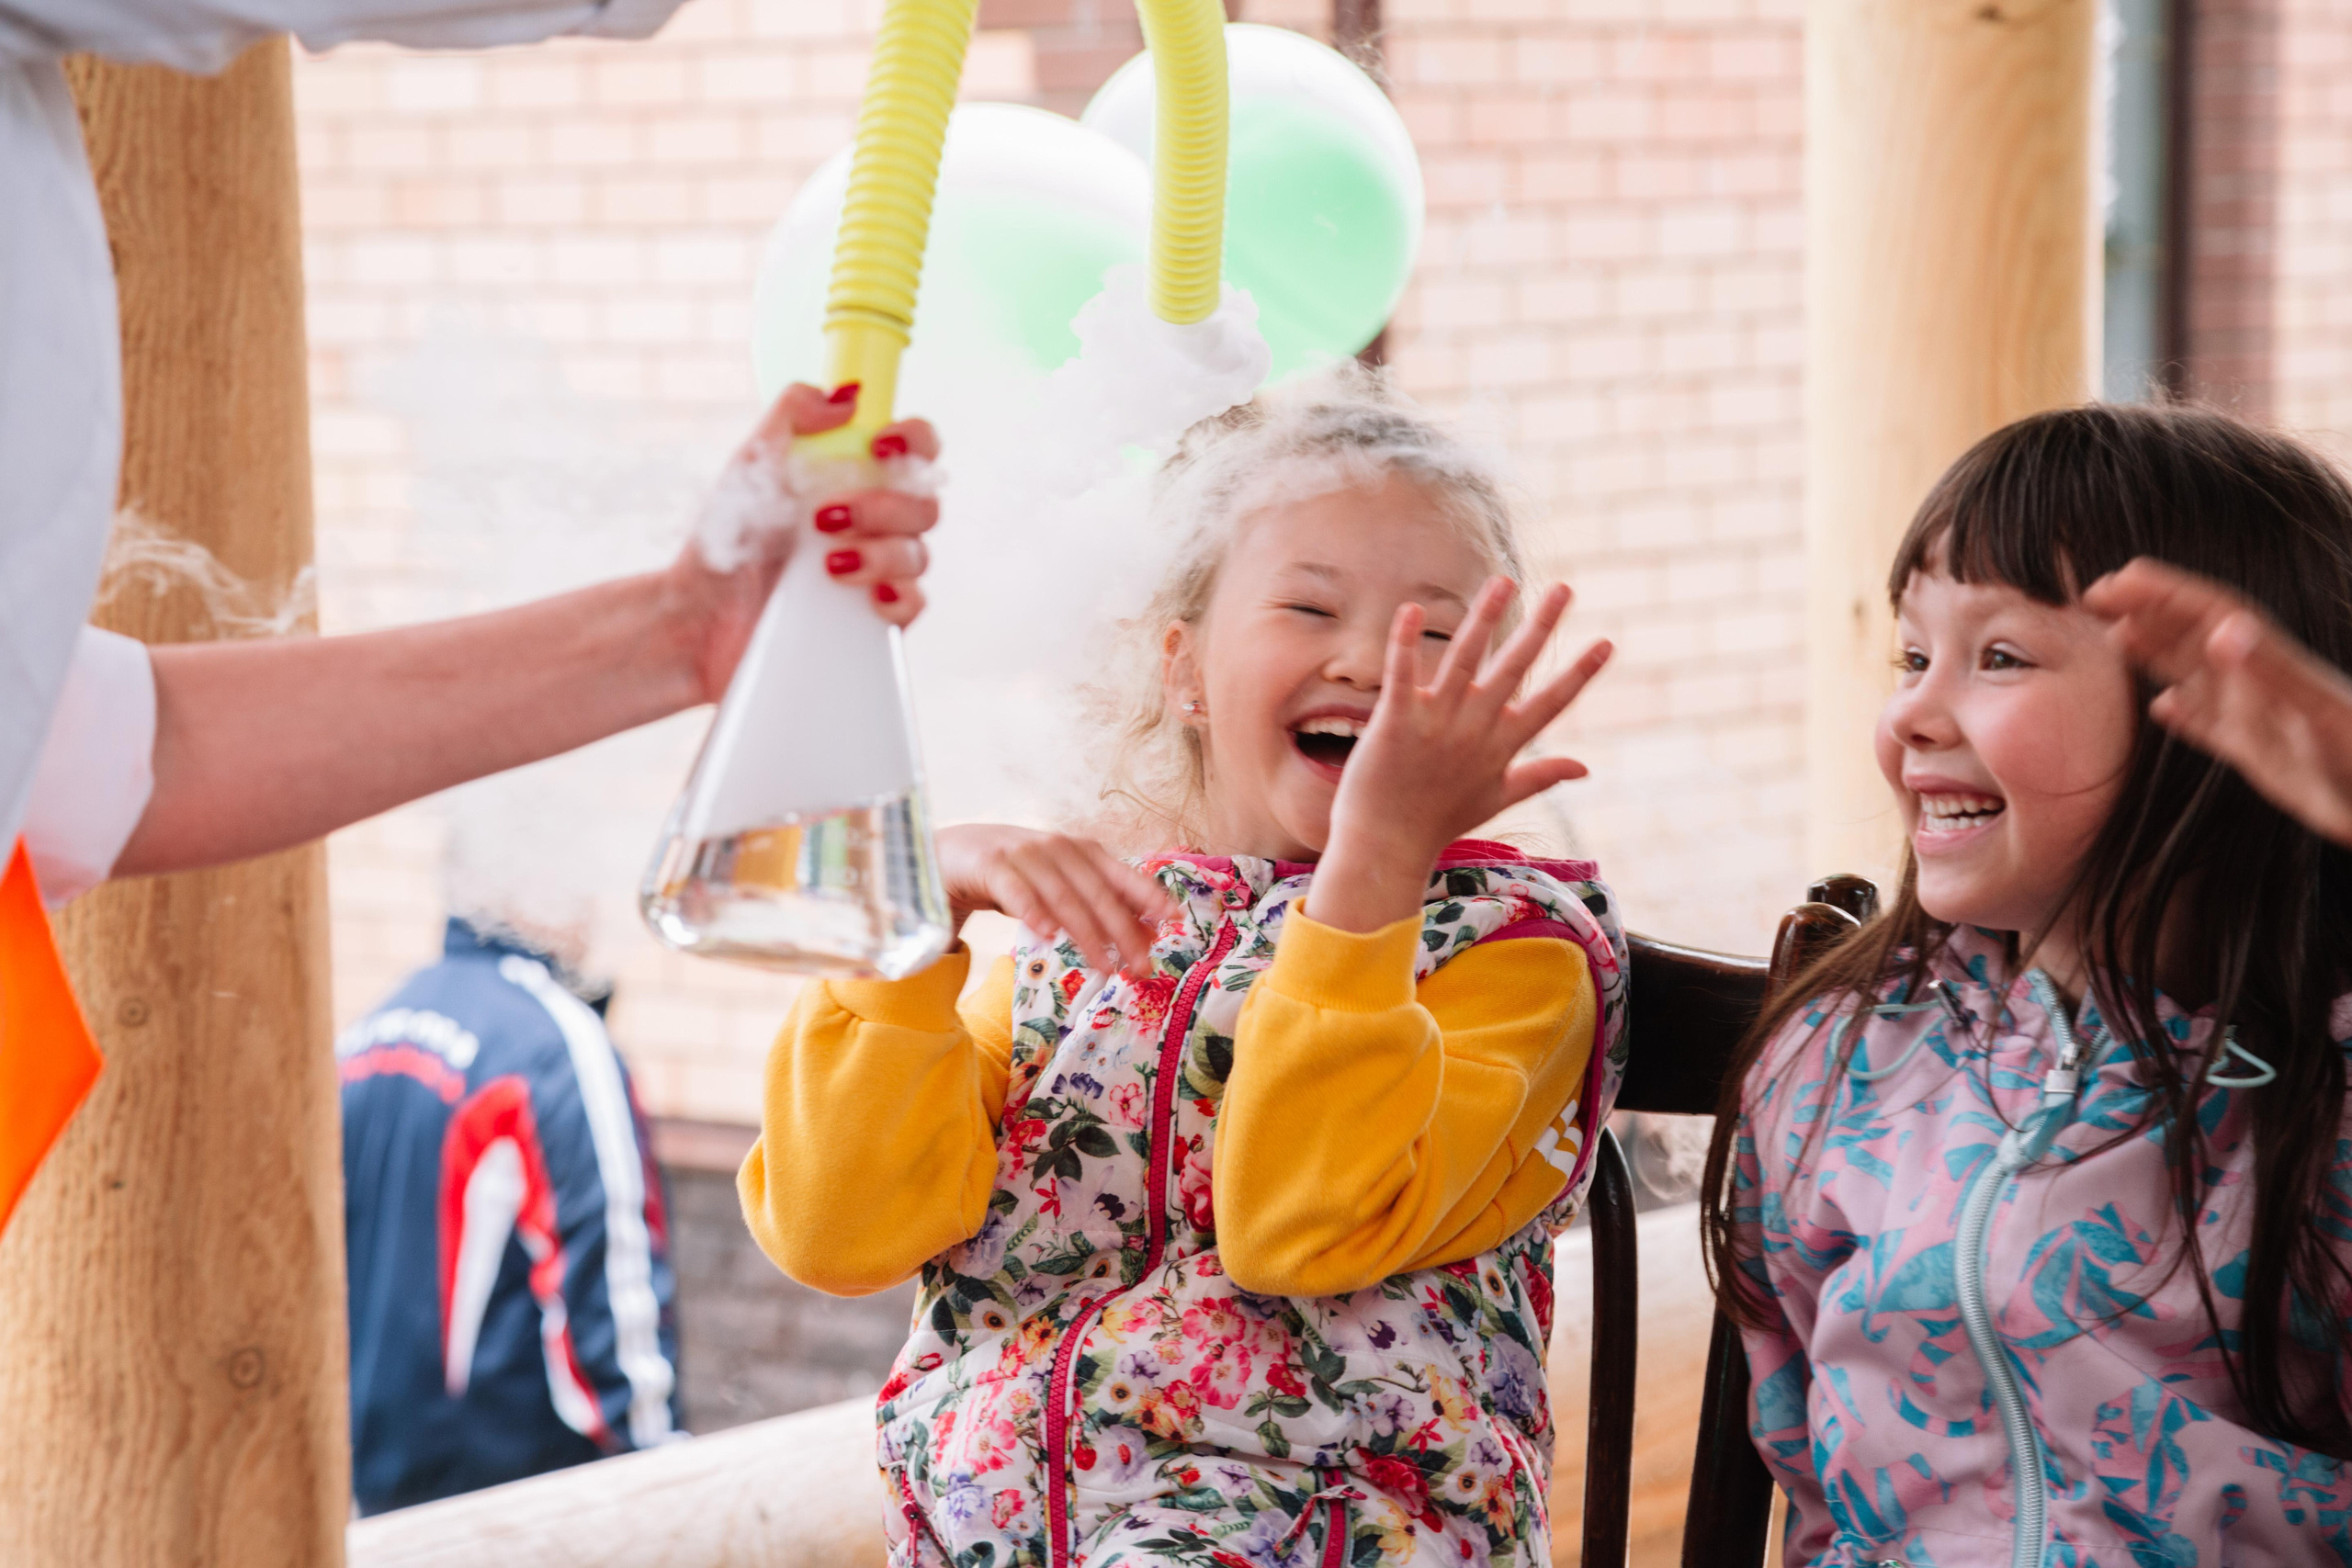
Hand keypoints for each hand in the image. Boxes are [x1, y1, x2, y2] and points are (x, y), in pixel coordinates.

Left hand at [662, 383, 940, 704]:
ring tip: (826, 565)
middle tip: (826, 518)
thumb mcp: (748, 468)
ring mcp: (876, 574)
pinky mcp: (872, 622)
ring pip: (918, 554)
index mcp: (850, 481)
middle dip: (885, 507)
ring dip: (881, 553)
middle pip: (925, 503)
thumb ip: (791, 416)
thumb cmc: (721, 545)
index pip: (913, 450)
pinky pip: (913, 605)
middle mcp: (872, 525)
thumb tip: (848, 395)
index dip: (914, 441)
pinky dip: (897, 598)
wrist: (698, 621)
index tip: (881, 447)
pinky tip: (865, 596)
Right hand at [937, 824, 1177, 976]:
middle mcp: (1057, 847)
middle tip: (1141, 966)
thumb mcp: (1058, 886)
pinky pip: (1015, 889)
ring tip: (1105, 965)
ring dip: (1087, 933)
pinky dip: (1032, 910)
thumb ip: (1096, 904)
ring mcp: (1022, 853)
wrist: (945, 853)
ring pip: (1063, 895)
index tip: (1175, 919)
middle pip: (1098, 891)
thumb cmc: (1011, 874)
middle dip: (1124, 930)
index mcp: (1079, 851)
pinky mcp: (989, 863)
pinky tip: (1046, 934)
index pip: (1121, 873)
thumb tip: (1145, 934)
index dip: (1149, 895)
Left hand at [1310, 579, 1611, 932]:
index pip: (1550, 704)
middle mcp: (1474, 730)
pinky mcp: (1396, 721)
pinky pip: (1403, 674)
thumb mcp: (1499, 796)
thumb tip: (1585, 767)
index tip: (1608, 642)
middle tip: (1565, 588)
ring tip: (1503, 581)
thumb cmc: (1439, 820)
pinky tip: (1411, 608)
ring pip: (1465, 660)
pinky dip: (1406, 642)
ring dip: (1484, 618)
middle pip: (1515, 669)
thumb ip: (1541, 775)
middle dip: (1541, 627)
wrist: (1386, 847)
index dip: (1580, 673)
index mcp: (1501, 746)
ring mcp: (1436, 724)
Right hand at [2085, 557, 2351, 845]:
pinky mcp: (2262, 752)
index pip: (2207, 611)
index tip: (2114, 581)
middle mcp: (2260, 682)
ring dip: (2158, 650)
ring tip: (2116, 636)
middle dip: (2149, 610)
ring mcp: (2259, 716)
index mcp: (2267, 663)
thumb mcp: (2317, 714)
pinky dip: (2184, 713)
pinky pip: (2213, 724)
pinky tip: (2162, 708)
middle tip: (2096, 597)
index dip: (2161, 592)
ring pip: (2199, 672)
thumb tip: (2222, 625)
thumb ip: (2269, 668)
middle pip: (2196, 632)